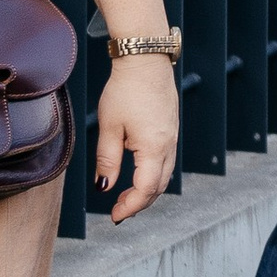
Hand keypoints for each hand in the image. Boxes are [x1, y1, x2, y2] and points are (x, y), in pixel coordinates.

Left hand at [96, 56, 180, 222]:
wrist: (145, 61)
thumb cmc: (125, 90)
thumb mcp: (109, 127)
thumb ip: (107, 160)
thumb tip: (104, 187)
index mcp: (153, 148)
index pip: (145, 190)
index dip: (130, 207)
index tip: (114, 216)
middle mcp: (168, 146)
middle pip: (158, 187)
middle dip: (139, 203)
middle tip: (118, 211)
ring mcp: (173, 138)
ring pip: (164, 175)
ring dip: (147, 190)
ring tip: (125, 196)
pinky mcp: (171, 130)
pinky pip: (166, 161)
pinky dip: (153, 175)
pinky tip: (137, 173)